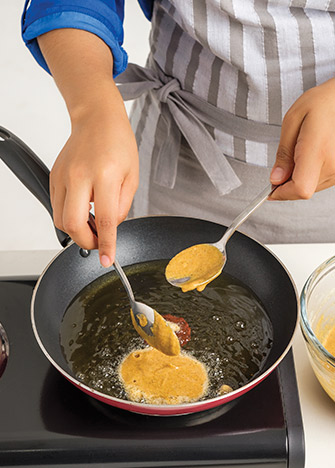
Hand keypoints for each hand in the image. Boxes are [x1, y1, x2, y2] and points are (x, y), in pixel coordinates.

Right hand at [50, 101, 138, 266]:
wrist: (97, 119)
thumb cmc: (118, 144)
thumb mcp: (132, 177)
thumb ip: (122, 207)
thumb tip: (110, 228)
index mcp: (106, 175)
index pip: (105, 220)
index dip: (107, 245)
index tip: (108, 259)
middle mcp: (80, 176)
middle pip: (72, 224)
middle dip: (86, 242)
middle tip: (99, 241)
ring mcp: (63, 176)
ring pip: (60, 219)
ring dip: (76, 230)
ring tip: (92, 224)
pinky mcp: (54, 176)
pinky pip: (56, 207)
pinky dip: (69, 216)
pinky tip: (83, 208)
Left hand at [270, 78, 334, 199]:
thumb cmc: (323, 103)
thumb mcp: (293, 120)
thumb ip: (283, 153)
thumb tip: (275, 179)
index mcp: (318, 151)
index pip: (300, 189)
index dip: (282, 193)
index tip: (271, 189)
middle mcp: (334, 164)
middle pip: (303, 190)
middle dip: (288, 182)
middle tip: (287, 160)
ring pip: (312, 188)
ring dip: (301, 177)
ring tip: (304, 151)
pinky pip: (322, 181)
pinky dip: (312, 174)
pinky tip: (314, 154)